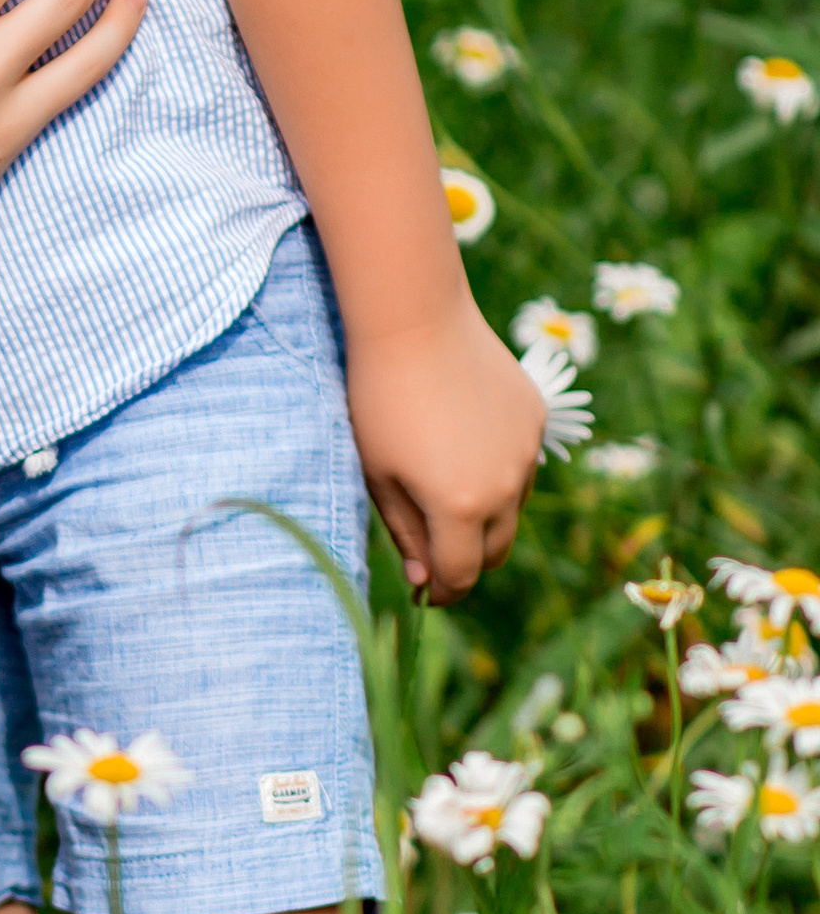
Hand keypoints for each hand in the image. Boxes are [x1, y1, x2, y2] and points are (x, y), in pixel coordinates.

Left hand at [346, 297, 546, 601]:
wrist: (415, 321)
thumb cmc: (378, 400)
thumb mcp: (377, 474)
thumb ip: (404, 534)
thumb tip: (422, 579)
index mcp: (459, 508)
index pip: (460, 576)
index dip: (441, 592)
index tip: (424, 590)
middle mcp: (505, 487)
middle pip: (494, 552)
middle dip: (465, 561)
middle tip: (433, 551)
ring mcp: (527, 452)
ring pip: (511, 509)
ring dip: (484, 516)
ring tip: (442, 484)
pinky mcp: (536, 419)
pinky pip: (521, 465)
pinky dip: (497, 472)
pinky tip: (464, 443)